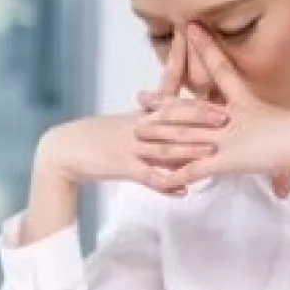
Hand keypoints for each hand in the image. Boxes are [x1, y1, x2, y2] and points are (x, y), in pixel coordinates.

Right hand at [36, 114, 213, 195]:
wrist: (64, 150)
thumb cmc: (95, 137)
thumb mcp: (123, 122)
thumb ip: (148, 118)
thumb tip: (171, 113)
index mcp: (139, 115)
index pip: (169, 101)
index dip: (194, 100)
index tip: (217, 98)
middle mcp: (136, 128)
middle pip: (172, 120)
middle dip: (199, 119)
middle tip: (225, 118)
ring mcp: (129, 148)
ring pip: (163, 148)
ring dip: (188, 151)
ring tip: (211, 153)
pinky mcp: (120, 168)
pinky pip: (146, 177)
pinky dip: (165, 185)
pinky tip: (183, 191)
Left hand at [140, 26, 289, 194]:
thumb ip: (282, 135)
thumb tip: (285, 159)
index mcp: (247, 104)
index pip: (222, 70)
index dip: (206, 49)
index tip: (192, 29)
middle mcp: (231, 118)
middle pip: (190, 106)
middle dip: (164, 102)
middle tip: (141, 95)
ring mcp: (226, 138)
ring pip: (183, 135)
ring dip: (158, 136)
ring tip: (136, 133)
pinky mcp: (226, 160)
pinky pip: (194, 170)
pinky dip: (176, 176)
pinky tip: (158, 180)